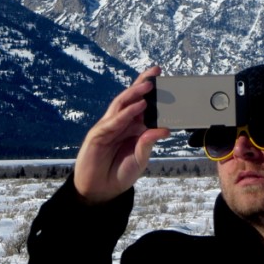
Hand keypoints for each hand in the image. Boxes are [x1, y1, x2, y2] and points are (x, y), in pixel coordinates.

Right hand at [73, 66, 170, 204]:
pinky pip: (113, 121)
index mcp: (133, 127)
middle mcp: (121, 123)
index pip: (142, 105)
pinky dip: (125, 113)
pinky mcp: (98, 135)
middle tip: (156, 72)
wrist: (101, 190)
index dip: (151, 92)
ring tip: (148, 86)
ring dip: (134, 94)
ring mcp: (108, 127)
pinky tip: (137, 107)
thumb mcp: (140, 158)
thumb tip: (165, 129)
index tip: (164, 79)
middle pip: (131, 99)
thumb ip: (149, 143)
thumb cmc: (120, 173)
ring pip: (121, 105)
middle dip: (143, 84)